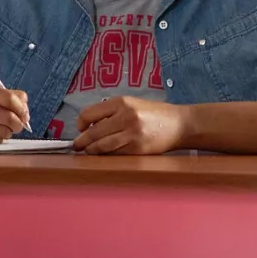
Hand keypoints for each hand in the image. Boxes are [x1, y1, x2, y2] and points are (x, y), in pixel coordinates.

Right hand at [0, 86, 29, 143]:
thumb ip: (5, 95)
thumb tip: (25, 102)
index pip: (10, 99)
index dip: (22, 109)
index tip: (24, 114)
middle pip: (9, 117)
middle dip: (19, 124)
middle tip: (18, 125)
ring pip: (3, 131)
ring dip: (9, 133)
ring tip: (5, 130)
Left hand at [74, 98, 189, 154]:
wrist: (180, 124)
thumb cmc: (154, 114)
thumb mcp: (132, 104)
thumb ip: (112, 112)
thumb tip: (89, 126)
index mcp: (122, 102)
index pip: (90, 114)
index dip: (81, 123)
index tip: (80, 128)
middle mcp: (126, 116)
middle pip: (94, 132)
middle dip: (82, 141)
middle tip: (77, 146)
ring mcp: (132, 133)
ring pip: (102, 146)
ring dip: (91, 150)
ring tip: (88, 151)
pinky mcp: (138, 148)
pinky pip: (115, 154)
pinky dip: (106, 155)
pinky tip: (104, 155)